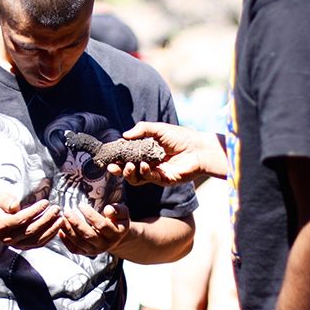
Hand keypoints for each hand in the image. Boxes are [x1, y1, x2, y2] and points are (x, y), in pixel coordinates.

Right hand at [0, 192, 62, 249]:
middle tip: (56, 209)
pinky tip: (57, 227)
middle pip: (30, 230)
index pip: (21, 219)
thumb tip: (15, 206)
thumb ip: (6, 201)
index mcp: (1, 225)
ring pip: (37, 239)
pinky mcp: (24, 247)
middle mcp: (8, 238)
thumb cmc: (0, 208)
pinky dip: (50, 236)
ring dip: (51, 229)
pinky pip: (39, 244)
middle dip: (46, 219)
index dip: (34, 211)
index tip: (46, 202)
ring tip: (61, 219)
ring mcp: (16, 244)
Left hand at [59, 203, 129, 255]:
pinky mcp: (86, 253)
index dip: (90, 215)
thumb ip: (118, 210)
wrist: (116, 237)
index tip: (80, 204)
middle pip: (88, 235)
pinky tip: (61, 230)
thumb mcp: (123, 213)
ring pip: (79, 243)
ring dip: (68, 231)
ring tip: (61, 219)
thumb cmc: (117, 221)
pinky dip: (66, 241)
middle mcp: (105, 245)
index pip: (101, 225)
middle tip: (67, 211)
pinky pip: (74, 249)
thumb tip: (108, 209)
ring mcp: (94, 250)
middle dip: (76, 223)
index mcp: (115, 234)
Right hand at [107, 122, 226, 185]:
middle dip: (119, 169)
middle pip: (129, 169)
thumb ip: (142, 129)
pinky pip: (149, 178)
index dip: (119, 156)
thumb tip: (125, 135)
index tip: (111, 155)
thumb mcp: (159, 129)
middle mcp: (149, 162)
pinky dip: (144, 172)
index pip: (128, 155)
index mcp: (146, 150)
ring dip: (129, 173)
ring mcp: (155, 172)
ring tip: (127, 165)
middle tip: (113, 166)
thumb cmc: (181, 137)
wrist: (199, 149)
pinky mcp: (163, 179)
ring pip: (136, 177)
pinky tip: (144, 165)